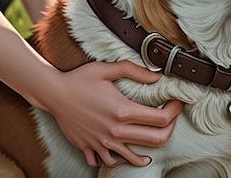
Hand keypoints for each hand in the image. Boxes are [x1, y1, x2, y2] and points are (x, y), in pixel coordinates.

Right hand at [45, 60, 183, 167]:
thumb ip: (133, 71)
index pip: (160, 119)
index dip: (174, 111)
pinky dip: (120, 159)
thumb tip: (156, 77)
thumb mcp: (106, 69)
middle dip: (170, 130)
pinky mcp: (91, 147)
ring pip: (135, 157)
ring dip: (148, 151)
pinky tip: (124, 150)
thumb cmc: (79, 79)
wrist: (53, 94)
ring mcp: (103, 142)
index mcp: (122, 110)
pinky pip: (109, 161)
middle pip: (155, 140)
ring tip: (153, 139)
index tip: (177, 102)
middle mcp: (115, 130)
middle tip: (170, 118)